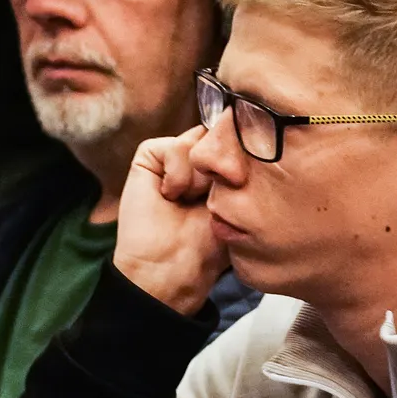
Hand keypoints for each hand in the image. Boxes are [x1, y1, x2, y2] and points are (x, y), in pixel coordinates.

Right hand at [113, 125, 227, 315]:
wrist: (172, 267)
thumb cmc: (207, 245)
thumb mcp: (237, 203)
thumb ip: (240, 167)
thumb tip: (248, 131)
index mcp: (219, 171)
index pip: (236, 140)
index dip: (241, 153)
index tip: (241, 181)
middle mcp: (197, 162)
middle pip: (218, 135)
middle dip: (223, 164)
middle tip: (217, 194)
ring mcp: (172, 159)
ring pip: (197, 140)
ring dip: (199, 175)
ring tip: (189, 202)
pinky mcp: (148, 158)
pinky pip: (172, 146)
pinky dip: (177, 173)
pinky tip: (171, 196)